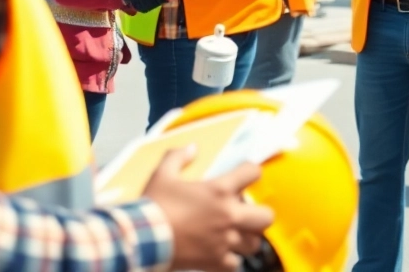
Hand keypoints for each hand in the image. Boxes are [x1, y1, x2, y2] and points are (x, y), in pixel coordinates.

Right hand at [144, 146, 273, 271]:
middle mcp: (228, 215)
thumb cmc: (154, 206)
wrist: (142, 239)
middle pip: (267, 216)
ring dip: (247, 238)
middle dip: (260, 213)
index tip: (245, 175)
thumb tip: (191, 148)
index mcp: (220, 190)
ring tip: (236, 234)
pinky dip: (231, 261)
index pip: (252, 173)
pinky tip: (221, 254)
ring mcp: (225, 241)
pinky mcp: (216, 261)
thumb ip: (177, 157)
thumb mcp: (162, 174)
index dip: (250, 171)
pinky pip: (236, 264)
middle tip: (247, 212)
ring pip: (255, 243)